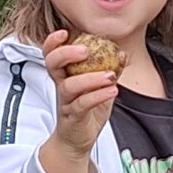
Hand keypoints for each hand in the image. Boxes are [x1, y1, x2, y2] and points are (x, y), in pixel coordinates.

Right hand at [38, 29, 120, 171]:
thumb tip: (120, 54)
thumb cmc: (86, 111)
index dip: (54, 42)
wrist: (78, 140)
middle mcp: (61, 85)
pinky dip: (97, 96)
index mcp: (65, 74)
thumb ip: (106, 70)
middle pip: (52, 64)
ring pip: (69, 86)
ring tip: (110, 75)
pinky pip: (82, 104)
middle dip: (66, 53)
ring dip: (90, 78)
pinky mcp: (72, 116)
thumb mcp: (98, 86)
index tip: (66, 32)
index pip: (52, 53)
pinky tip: (112, 90)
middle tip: (85, 50)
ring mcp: (65, 101)